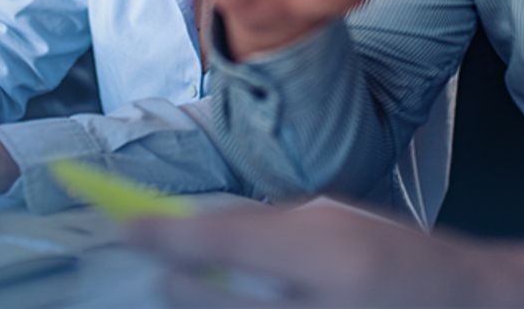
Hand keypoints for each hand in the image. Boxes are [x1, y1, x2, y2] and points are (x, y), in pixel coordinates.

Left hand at [127, 204, 523, 307]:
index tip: (125, 227)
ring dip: (202, 308)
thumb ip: (265, 230)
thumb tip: (190, 234)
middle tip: (166, 273)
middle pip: (207, 304)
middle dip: (175, 285)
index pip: (221, 239)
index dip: (161, 235)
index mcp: (331, 255)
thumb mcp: (336, 222)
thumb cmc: (398, 259)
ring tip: (200, 294)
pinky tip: (250, 303)